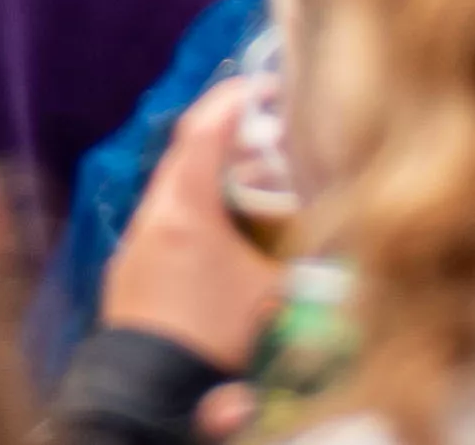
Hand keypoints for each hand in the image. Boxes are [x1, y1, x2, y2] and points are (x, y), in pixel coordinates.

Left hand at [99, 83, 286, 373]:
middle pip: (184, 155)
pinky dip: (191, 212)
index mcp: (184, 207)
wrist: (150, 390)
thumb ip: (310, 260)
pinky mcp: (127, 272)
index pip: (204, 131)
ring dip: (207, 179)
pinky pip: (161, 222)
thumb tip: (347, 237)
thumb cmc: (215, 335)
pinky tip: (218, 233)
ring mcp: (133, 243)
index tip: (264, 84)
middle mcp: (151, 215)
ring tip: (249, 182)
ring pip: (171, 191)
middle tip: (262, 129)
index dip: (234, 100)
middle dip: (223, 136)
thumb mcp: (275, 295)